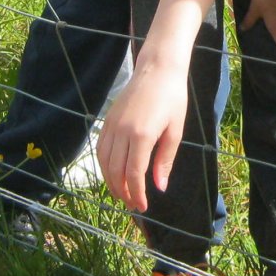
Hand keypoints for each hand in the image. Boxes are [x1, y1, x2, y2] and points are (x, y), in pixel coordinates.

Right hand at [96, 64, 188, 213]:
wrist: (158, 69)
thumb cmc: (173, 98)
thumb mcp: (175, 131)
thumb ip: (165, 160)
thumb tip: (159, 187)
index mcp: (141, 135)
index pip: (134, 173)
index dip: (136, 193)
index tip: (141, 206)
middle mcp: (122, 131)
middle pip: (115, 171)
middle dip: (122, 191)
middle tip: (132, 203)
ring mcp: (112, 124)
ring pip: (104, 161)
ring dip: (110, 181)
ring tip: (121, 192)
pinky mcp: (107, 119)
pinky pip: (100, 148)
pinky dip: (104, 164)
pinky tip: (112, 172)